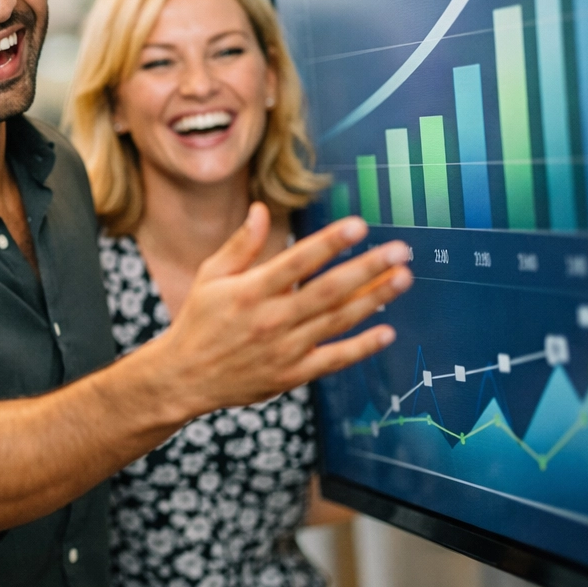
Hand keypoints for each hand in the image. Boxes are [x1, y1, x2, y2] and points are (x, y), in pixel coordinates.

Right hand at [133, 203, 409, 416]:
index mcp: (250, 291)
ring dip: (374, 299)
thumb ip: (241, 244)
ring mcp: (284, 349)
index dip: (330, 242)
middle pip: (328, 290)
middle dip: (367, 268)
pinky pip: (334, 359)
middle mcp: (270, 319)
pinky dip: (362, 347)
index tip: (359, 225)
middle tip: (399, 250)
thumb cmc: (199, 321)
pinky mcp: (292, 374)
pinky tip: (387, 332)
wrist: (184, 377)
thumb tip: (262, 209)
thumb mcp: (211, 276)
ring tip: (403, 278)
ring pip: (338, 321)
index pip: (297, 261)